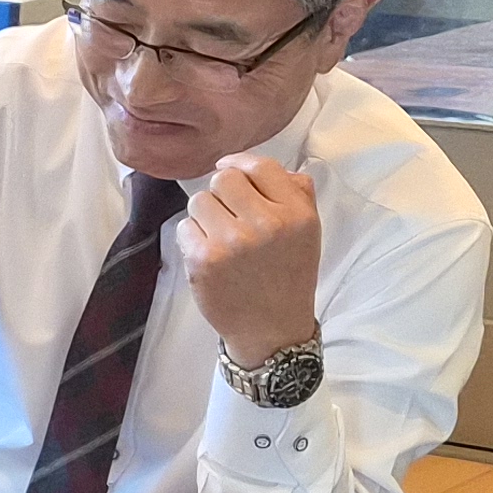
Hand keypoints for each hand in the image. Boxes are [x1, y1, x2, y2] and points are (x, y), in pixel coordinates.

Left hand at [177, 153, 322, 366]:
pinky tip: (210, 255)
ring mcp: (232, 242)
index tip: (229, 168)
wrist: (272, 330)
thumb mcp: (308, 233)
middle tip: (229, 215)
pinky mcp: (204, 260)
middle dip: (221, 193)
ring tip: (221, 237)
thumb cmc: (288, 277)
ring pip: (200, 200)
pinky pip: (184, 227)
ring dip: (205, 215)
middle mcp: (267, 224)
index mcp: (296, 214)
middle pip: (223, 179)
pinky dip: (192, 238)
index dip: (239, 162)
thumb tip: (269, 167)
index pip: (260, 166)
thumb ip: (296, 194)